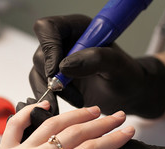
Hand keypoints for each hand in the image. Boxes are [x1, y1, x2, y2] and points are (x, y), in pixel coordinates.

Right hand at [30, 14, 164, 118]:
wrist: (128, 94)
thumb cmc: (127, 76)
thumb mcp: (118, 66)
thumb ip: (96, 59)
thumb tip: (65, 66)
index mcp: (78, 29)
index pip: (48, 28)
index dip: (49, 48)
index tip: (58, 71)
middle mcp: (64, 43)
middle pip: (40, 55)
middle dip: (53, 77)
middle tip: (70, 92)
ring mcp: (57, 62)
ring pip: (37, 74)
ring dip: (52, 92)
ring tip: (77, 101)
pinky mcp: (54, 80)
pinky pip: (41, 88)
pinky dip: (51, 100)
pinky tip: (69, 104)